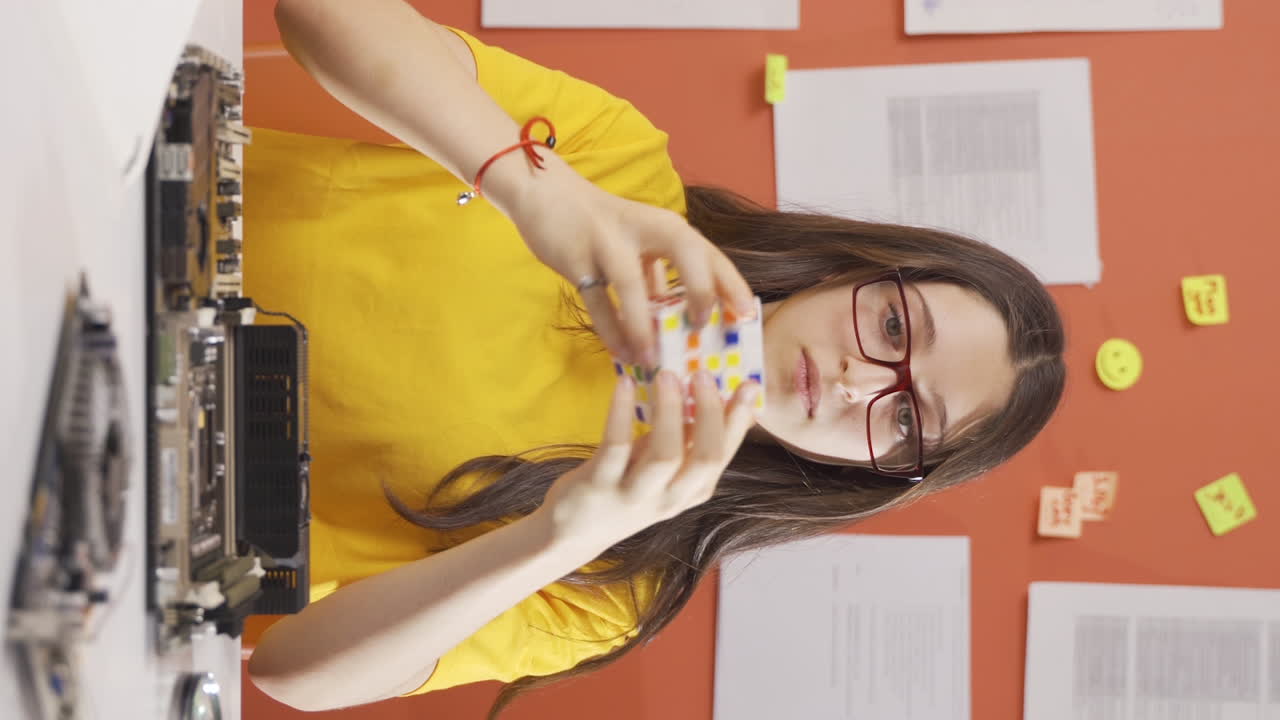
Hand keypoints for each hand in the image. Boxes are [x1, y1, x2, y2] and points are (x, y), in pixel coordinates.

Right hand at [499, 154, 755, 365]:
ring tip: (652, 360)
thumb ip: (659, 274)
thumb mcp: (638, 242)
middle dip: (700, 292)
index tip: (747, 317)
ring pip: (633, 285)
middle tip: (701, 329)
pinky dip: (611, 331)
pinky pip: (597, 302)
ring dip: (644, 326)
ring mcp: (608, 241)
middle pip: (686, 252)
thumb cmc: (599, 225)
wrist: (545, 193)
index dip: (731, 284)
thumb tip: (681, 320)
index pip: (708, 253)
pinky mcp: (576, 257)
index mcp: (665, 225)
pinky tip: (621, 354)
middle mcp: (643, 227)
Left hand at [537, 369, 760, 547]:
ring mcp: (635, 495)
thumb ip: (688, 441)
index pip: (724, 454)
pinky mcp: (599, 486)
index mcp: (692, 490)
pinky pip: (616, 446)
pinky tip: (624, 384)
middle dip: (710, 412)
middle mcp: (670, 498)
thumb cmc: (626, 487)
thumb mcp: (663, 468)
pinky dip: (622, 412)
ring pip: (666, 455)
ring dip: (671, 412)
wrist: (575, 530)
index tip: (749, 384)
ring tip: (667, 376)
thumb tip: (712, 397)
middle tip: (702, 374)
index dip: (739, 420)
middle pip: (705, 457)